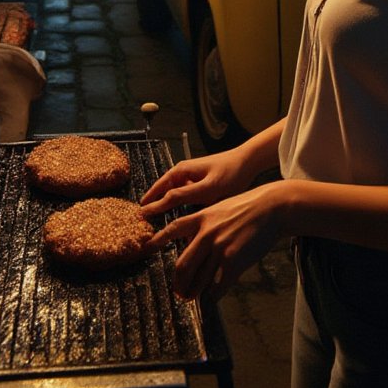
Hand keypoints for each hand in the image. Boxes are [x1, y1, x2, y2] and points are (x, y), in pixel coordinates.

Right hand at [140, 146, 255, 216]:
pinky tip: (182, 221)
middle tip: (144, 222)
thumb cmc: (229, 173)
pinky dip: (180, 208)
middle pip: (164, 193)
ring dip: (167, 207)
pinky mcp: (200, 186)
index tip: (139, 217)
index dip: (150, 205)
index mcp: (181, 171)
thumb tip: (162, 202)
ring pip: (174, 197)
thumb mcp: (207, 187)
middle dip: (154, 205)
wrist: (247, 163)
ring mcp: (191, 180)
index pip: (160, 192)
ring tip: (158, 224)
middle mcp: (182, 174)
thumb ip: (185, 194)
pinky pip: (185, 198)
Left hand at [149, 181, 283, 300]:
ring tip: (193, 297)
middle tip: (179, 292)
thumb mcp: (219, 208)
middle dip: (179, 283)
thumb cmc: (247, 207)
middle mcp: (206, 234)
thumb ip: (204, 223)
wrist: (270, 208)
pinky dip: (213, 295)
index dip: (158, 240)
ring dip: (194, 293)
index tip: (147, 247)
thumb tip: (192, 242)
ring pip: (199, 280)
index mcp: (201, 217)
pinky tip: (212, 298)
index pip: (173, 229)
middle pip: (183, 265)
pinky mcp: (232, 262)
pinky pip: (217, 286)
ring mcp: (219, 249)